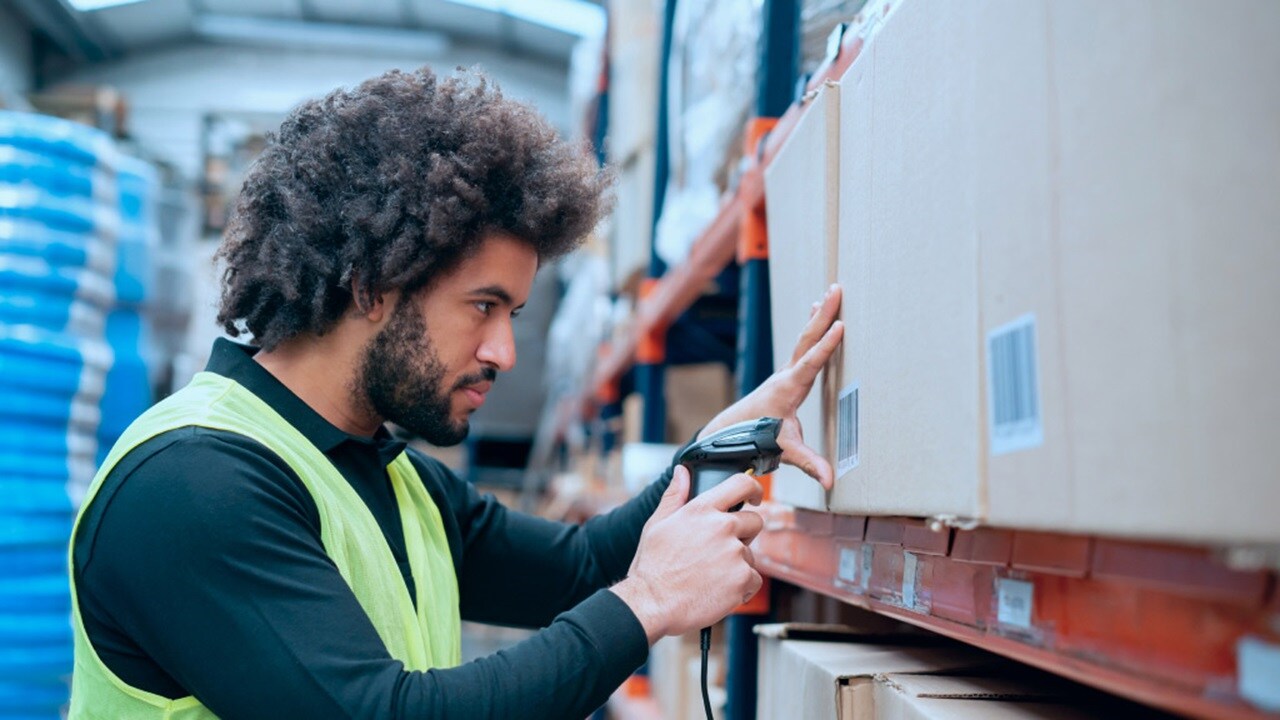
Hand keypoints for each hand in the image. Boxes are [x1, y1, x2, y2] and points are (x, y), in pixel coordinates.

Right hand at [611, 466, 763, 642]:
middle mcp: (722, 527)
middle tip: (718, 552)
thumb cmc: (653, 567)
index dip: (752, 488)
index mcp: (702, 510)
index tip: (754, 497)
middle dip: (742, 535)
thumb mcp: (657, 524)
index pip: (740, 484)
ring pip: (751, 555)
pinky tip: (719, 591)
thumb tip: (682, 473)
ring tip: (710, 576)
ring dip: (738, 564)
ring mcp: (735, 553)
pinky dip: (741, 587)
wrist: (652, 603)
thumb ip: (675, 495)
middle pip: (754, 522)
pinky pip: (754, 579)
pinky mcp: (742, 579)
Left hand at [699, 284, 843, 488]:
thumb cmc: (757, 438)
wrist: (730, 431)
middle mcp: (786, 374)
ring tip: (829, 293)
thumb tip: (831, 481)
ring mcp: (786, 371)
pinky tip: (816, 314)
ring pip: (804, 338)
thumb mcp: (785, 451)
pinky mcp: (787, 374)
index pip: (811, 362)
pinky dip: (812, 328)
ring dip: (817, 316)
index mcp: (789, 388)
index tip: (841, 325)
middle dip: (823, 314)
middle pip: (807, 339)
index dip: (827, 345)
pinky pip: (802, 345)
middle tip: (837, 290)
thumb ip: (809, 464)